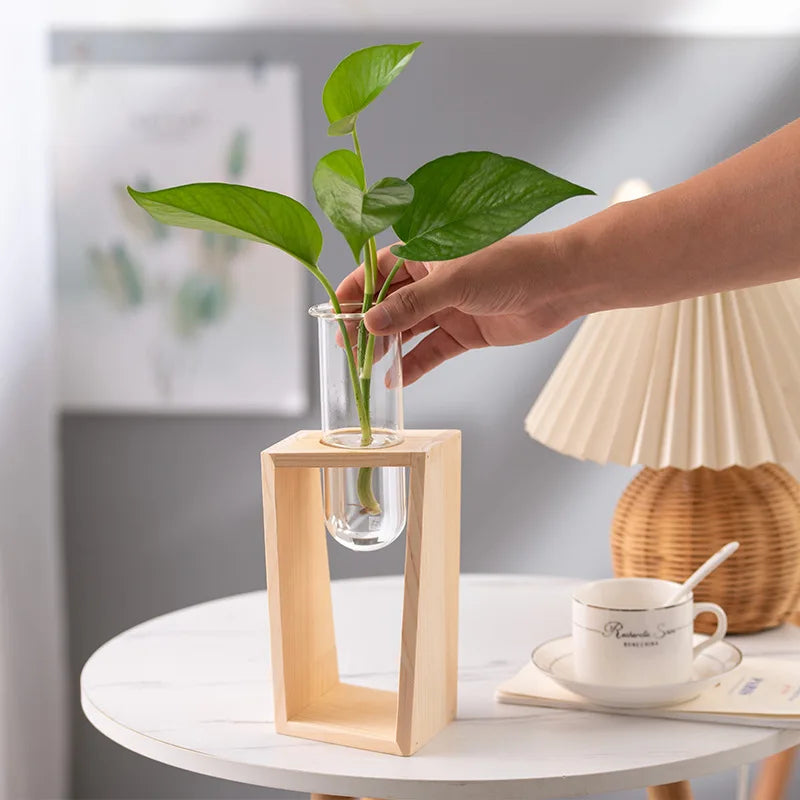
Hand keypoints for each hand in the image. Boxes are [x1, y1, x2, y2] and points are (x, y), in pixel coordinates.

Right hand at [336, 233, 579, 384]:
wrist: (560, 285)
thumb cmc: (509, 266)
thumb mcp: (453, 282)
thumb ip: (411, 305)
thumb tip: (370, 323)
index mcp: (426, 252)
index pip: (379, 270)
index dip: (356, 290)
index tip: (333, 312)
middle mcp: (434, 279)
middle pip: (390, 304)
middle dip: (368, 325)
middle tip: (347, 348)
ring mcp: (449, 307)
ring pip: (409, 330)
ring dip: (388, 348)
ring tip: (366, 368)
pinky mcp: (466, 332)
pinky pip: (432, 350)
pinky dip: (415, 364)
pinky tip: (397, 379)